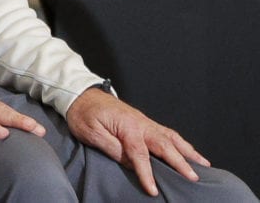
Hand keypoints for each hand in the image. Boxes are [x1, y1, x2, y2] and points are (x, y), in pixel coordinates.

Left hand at [67, 87, 208, 195]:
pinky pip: (167, 132)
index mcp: (126, 126)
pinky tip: (188, 150)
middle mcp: (140, 123)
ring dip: (187, 151)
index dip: (147, 173)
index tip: (153, 189)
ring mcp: (144, 121)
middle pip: (164, 145)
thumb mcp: (91, 132)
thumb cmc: (83, 113)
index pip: (140, 154)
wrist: (81, 94)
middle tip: (193, 178)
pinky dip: (181, 142)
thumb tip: (130, 163)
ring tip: (203, 165)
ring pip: (171, 137)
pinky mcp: (144, 121)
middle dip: (180, 162)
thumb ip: (111, 147)